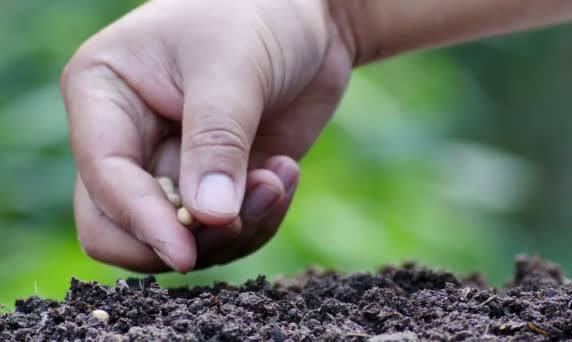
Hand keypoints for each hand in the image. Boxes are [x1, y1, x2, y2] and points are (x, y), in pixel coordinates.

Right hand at [61, 0, 352, 271]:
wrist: (308, 21)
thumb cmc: (258, 16)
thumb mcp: (232, 69)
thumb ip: (216, 143)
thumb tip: (208, 218)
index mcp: (104, 94)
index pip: (103, 177)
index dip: (142, 221)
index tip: (186, 253)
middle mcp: (128, 137)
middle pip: (118, 226)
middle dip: (182, 238)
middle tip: (238, 220)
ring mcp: (172, 165)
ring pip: (177, 237)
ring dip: (234, 228)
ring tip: (278, 180)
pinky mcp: (215, 183)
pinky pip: (223, 231)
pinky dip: (258, 218)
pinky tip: (285, 173)